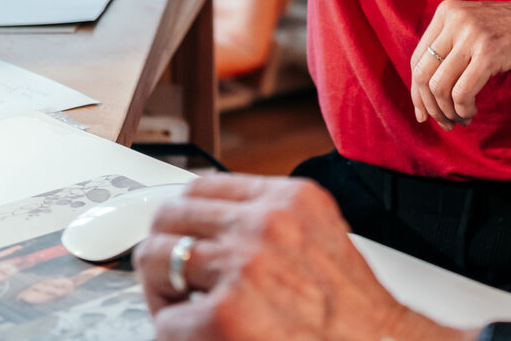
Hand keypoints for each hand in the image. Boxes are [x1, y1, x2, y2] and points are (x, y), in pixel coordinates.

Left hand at [135, 175, 458, 340]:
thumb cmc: (353, 317)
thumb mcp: (319, 240)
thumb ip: (272, 225)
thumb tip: (214, 226)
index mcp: (290, 201)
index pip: (203, 185)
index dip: (184, 216)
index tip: (180, 234)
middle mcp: (266, 225)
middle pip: (171, 216)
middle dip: (165, 251)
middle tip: (175, 281)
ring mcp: (243, 268)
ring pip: (156, 259)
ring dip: (165, 292)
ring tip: (187, 314)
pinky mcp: (222, 316)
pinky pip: (165, 320)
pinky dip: (177, 335)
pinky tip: (206, 340)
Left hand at [409, 0, 510, 127]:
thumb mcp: (477, 29)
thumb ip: (451, 47)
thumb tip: (425, 89)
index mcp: (447, 12)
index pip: (417, 59)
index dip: (417, 93)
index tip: (424, 113)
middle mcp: (455, 19)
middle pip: (423, 74)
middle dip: (430, 107)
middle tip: (444, 123)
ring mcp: (472, 34)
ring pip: (439, 86)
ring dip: (448, 112)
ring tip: (462, 119)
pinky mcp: (489, 52)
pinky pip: (462, 92)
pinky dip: (463, 110)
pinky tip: (472, 113)